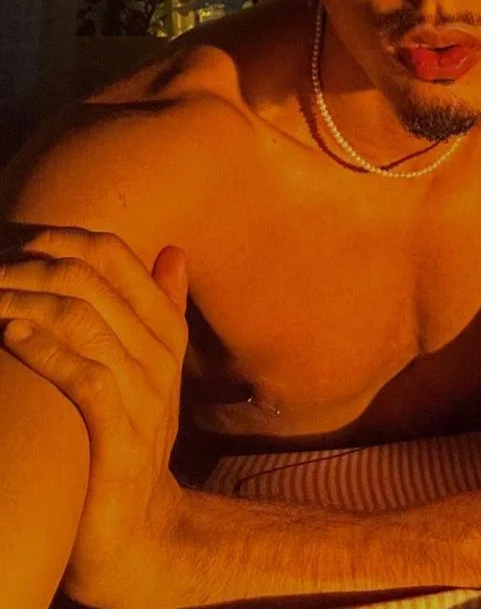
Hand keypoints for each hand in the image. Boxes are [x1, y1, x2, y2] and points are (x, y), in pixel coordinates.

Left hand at [0, 226, 189, 607]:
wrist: (138, 535)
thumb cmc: (128, 444)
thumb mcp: (151, 372)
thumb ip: (161, 309)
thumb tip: (173, 250)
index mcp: (164, 329)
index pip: (112, 254)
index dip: (56, 237)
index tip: (10, 239)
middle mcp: (158, 354)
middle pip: (90, 278)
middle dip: (28, 264)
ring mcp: (144, 394)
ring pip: (83, 318)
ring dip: (24, 299)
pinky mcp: (122, 436)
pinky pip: (85, 376)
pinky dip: (44, 349)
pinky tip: (9, 334)